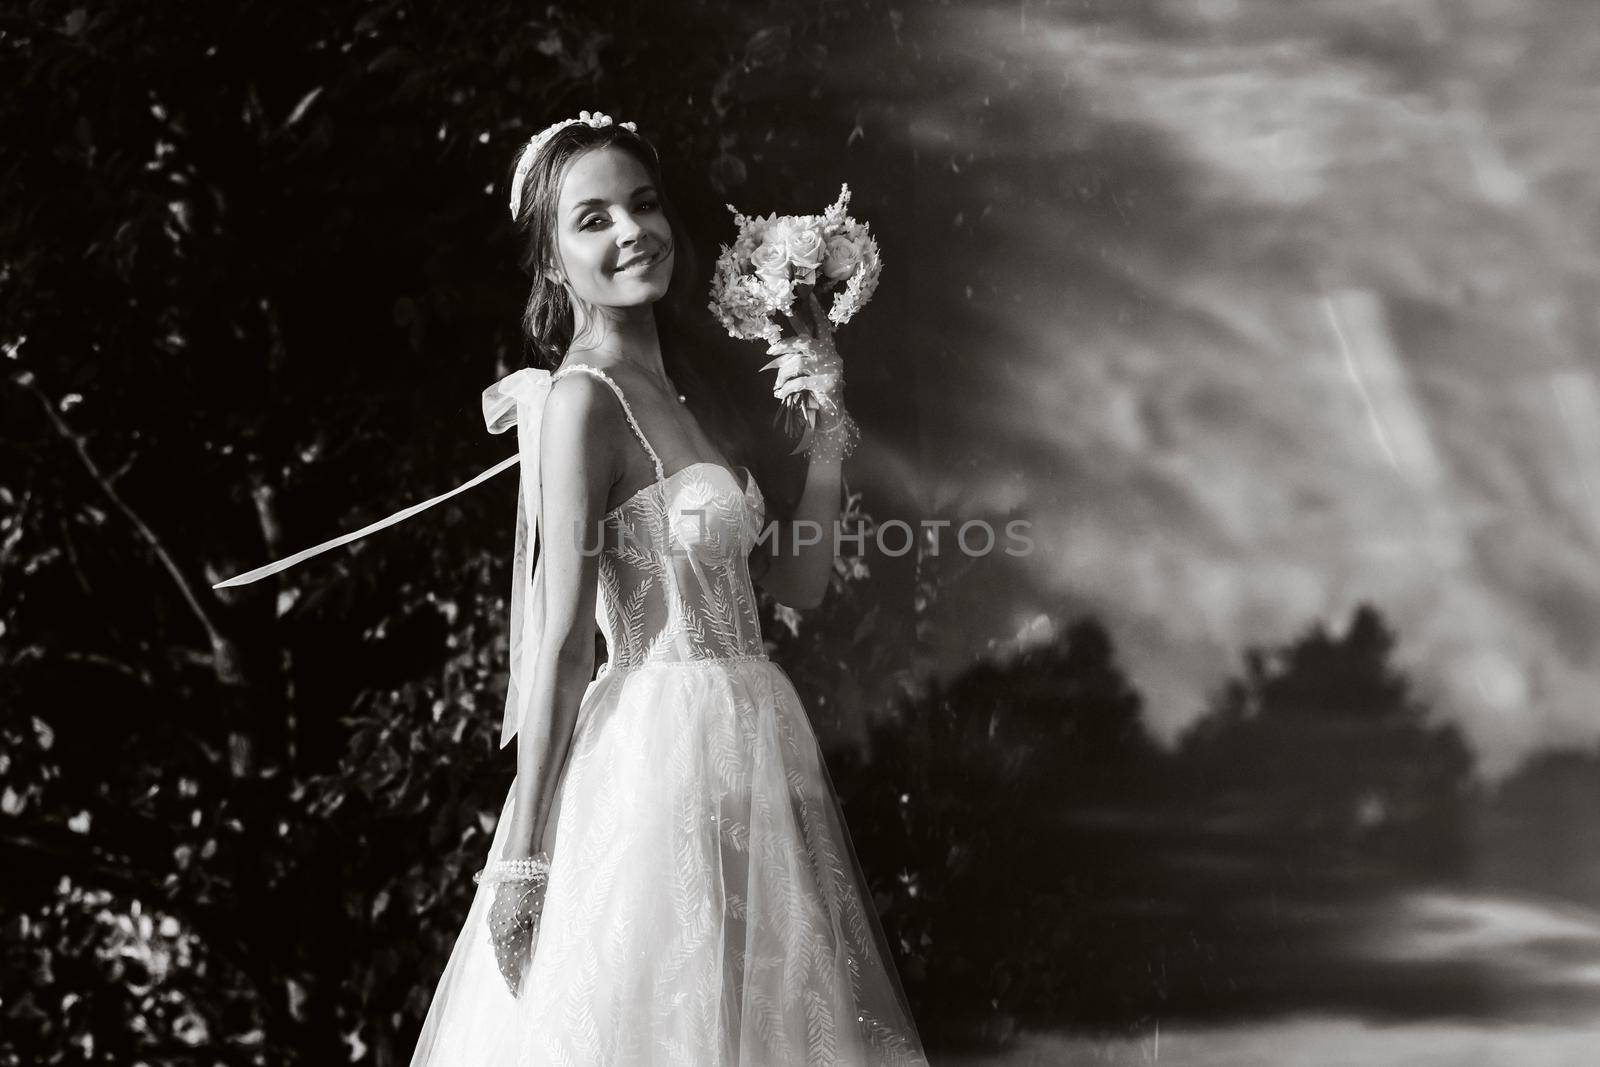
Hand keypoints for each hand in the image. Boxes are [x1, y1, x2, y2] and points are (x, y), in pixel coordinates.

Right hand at [485, 874, 546, 997]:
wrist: (519, 862)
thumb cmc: (534, 887)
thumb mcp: (541, 914)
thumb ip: (537, 939)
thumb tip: (536, 961)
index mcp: (507, 934)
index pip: (508, 966)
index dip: (513, 982)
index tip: (518, 996)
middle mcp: (496, 930)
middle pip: (502, 959)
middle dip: (510, 975)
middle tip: (517, 990)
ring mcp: (494, 920)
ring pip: (499, 948)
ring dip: (507, 962)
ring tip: (515, 974)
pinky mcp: (495, 912)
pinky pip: (498, 937)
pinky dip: (505, 948)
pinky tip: (511, 951)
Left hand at [768, 294, 844, 418]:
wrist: (832, 412)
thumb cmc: (817, 388)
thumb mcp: (810, 370)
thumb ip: (799, 357)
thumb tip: (777, 350)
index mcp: (828, 349)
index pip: (822, 326)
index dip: (816, 312)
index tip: (809, 297)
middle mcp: (831, 356)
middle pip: (805, 342)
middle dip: (785, 345)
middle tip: (770, 350)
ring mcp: (829, 369)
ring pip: (797, 364)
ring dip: (783, 375)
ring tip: (777, 385)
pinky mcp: (825, 383)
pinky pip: (798, 382)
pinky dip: (786, 389)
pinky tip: (780, 394)